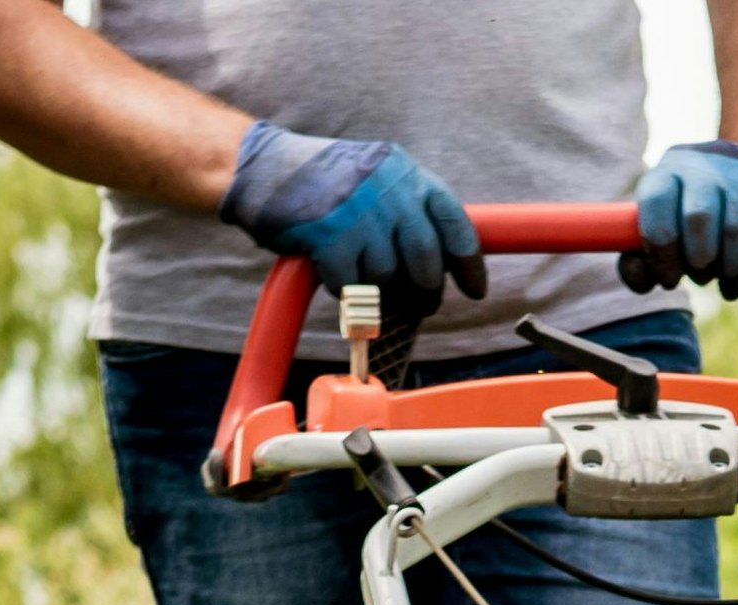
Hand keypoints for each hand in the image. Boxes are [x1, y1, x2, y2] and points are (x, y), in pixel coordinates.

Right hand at [220, 121, 484, 316]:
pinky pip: (353, 286)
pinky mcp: (332, 239)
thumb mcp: (376, 176)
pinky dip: (347, 292)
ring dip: (382, 291)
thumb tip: (440, 259)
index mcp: (408, 175)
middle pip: (426, 262)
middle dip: (427, 292)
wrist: (262, 166)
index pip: (456, 225)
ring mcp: (361, 216)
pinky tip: (335, 276)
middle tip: (422, 304)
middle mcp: (391, 193)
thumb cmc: (322, 178)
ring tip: (366, 280)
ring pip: (389, 277)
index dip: (469, 264)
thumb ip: (408, 207)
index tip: (475, 290)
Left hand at [625, 140, 737, 300]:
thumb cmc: (702, 216)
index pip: (657, 205)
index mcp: (669, 171)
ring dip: (732, 273)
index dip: (661, 252)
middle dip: (700, 262)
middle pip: (699, 218)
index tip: (671, 280)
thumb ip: (641, 259)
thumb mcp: (667, 227)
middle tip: (704, 277)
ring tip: (730, 286)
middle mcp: (707, 165)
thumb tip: (641, 279)